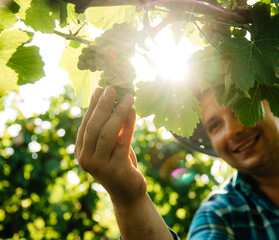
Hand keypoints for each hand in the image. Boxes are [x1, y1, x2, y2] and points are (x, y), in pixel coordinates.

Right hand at [74, 86, 146, 206]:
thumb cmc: (119, 164)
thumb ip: (107, 129)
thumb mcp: (110, 146)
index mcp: (81, 151)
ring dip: (118, 112)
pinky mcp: (116, 169)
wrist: (128, 192)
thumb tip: (110, 100)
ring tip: (128, 97)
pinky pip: (123, 142)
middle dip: (103, 105)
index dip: (93, 106)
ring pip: (107, 133)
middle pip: (93, 127)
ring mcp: (99, 166)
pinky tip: (133, 112)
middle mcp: (86, 159)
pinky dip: (128, 124)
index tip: (100, 88)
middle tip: (112, 88)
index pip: (85, 124)